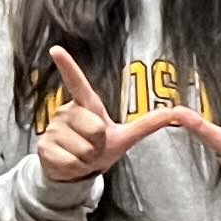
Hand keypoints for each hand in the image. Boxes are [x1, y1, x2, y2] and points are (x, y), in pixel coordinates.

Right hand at [35, 50, 198, 183]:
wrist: (75, 172)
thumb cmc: (99, 148)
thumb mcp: (126, 136)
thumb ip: (149, 123)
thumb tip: (177, 111)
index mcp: (86, 105)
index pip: (77, 83)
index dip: (67, 66)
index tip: (55, 49)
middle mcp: (67, 111)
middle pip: (95, 130)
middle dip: (99, 146)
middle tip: (93, 146)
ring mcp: (53, 128)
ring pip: (83, 149)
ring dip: (87, 159)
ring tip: (80, 154)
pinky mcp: (43, 146)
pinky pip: (69, 161)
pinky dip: (76, 168)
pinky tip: (69, 162)